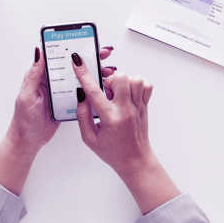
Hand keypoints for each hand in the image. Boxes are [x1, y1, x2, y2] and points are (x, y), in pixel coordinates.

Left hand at [0, 45, 115, 194]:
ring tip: (108, 71)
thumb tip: (39, 51)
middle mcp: (52, 81)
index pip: (58, 56)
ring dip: (94, 73)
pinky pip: (82, 92)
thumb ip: (34, 74)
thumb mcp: (28, 95)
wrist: (29, 141)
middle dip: (89, 58)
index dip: (72, 47)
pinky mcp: (67, 102)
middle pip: (73, 65)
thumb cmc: (24, 119)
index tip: (86, 42)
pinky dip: (93, 88)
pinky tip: (103, 87)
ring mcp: (61, 92)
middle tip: (104, 54)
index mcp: (42, 76)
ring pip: (80, 78)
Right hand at [71, 52, 178, 212]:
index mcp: (110, 118)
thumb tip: (81, 97)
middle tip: (105, 91)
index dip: (83, 75)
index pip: (94, 92)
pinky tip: (128, 94)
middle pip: (120, 78)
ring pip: (135, 79)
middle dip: (109, 79)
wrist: (135, 160)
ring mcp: (138, 107)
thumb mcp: (89, 139)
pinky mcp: (145, 106)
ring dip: (123, 81)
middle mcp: (126, 110)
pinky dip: (137, 84)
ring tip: (117, 93)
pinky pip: (146, 85)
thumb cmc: (112, 151)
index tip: (77, 62)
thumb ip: (82, 116)